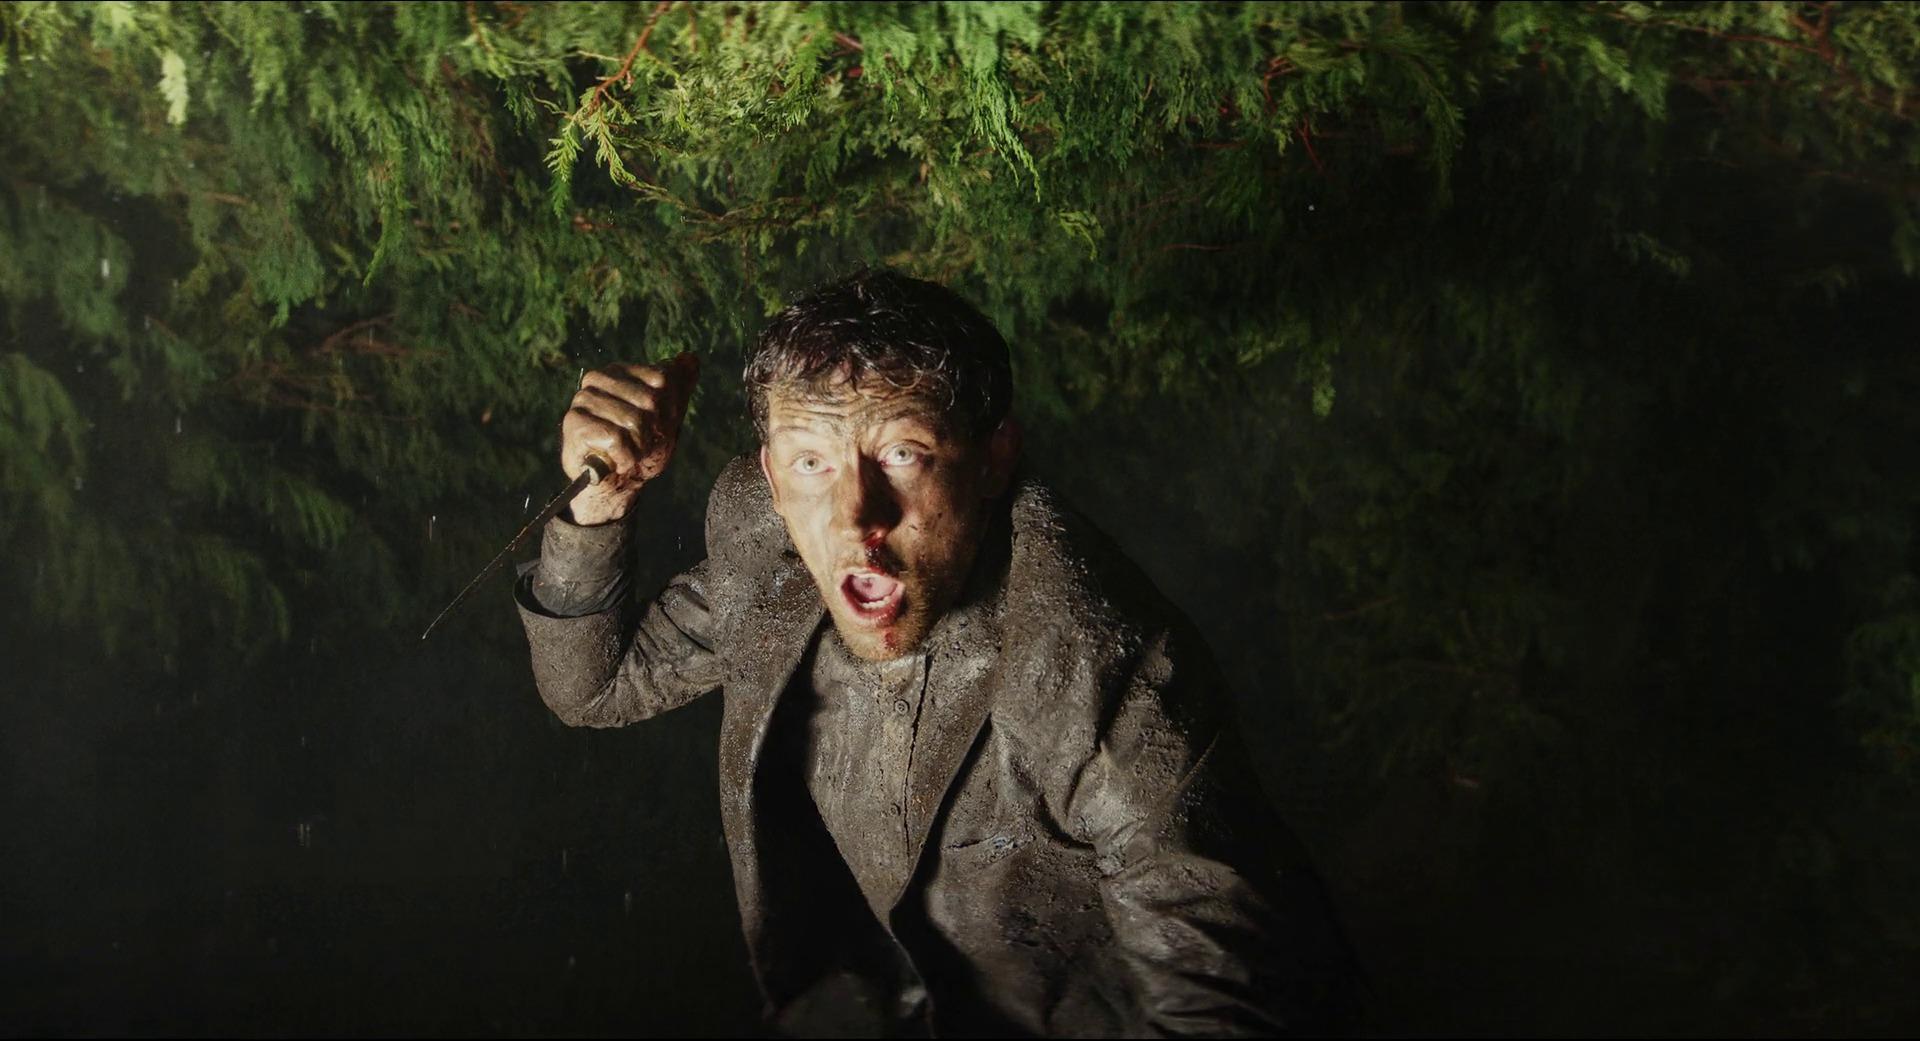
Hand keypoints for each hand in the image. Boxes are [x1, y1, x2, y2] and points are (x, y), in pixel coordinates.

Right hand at [560, 352, 699, 524]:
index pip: (663, 379)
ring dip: (640, 447)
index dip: (670, 410)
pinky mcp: (574, 422)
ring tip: (628, 453)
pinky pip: (616, 438)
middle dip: (654, 431)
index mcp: (619, 371)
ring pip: (634, 420)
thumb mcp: (668, 416)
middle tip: (641, 444)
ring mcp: (583, 399)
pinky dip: (625, 457)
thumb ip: (680, 386)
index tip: (658, 427)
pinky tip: (616, 461)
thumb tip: (692, 358)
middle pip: (650, 400)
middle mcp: (597, 378)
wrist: (616, 484)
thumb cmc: (641, 447)